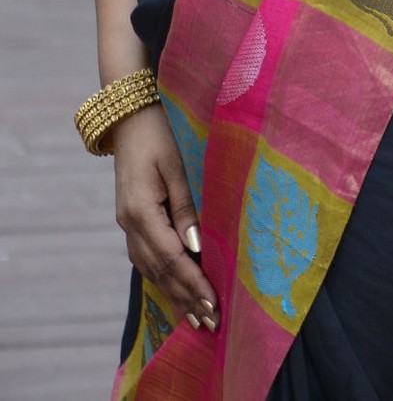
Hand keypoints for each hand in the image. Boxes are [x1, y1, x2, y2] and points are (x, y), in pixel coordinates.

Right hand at [113, 103, 218, 332]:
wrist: (129, 120)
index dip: (192, 283)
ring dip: (175, 296)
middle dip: (186, 299)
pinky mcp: (131, 222)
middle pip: (160, 272)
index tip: (213, 304)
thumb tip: (196, 246)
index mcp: (140, 212)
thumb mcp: (176, 166)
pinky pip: (146, 260)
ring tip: (197, 320)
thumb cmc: (158, 136)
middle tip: (211, 325)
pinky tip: (175, 293)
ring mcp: (127, 225)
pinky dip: (163, 280)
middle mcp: (130, 225)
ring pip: (151, 271)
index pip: (171, 258)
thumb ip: (185, 207)